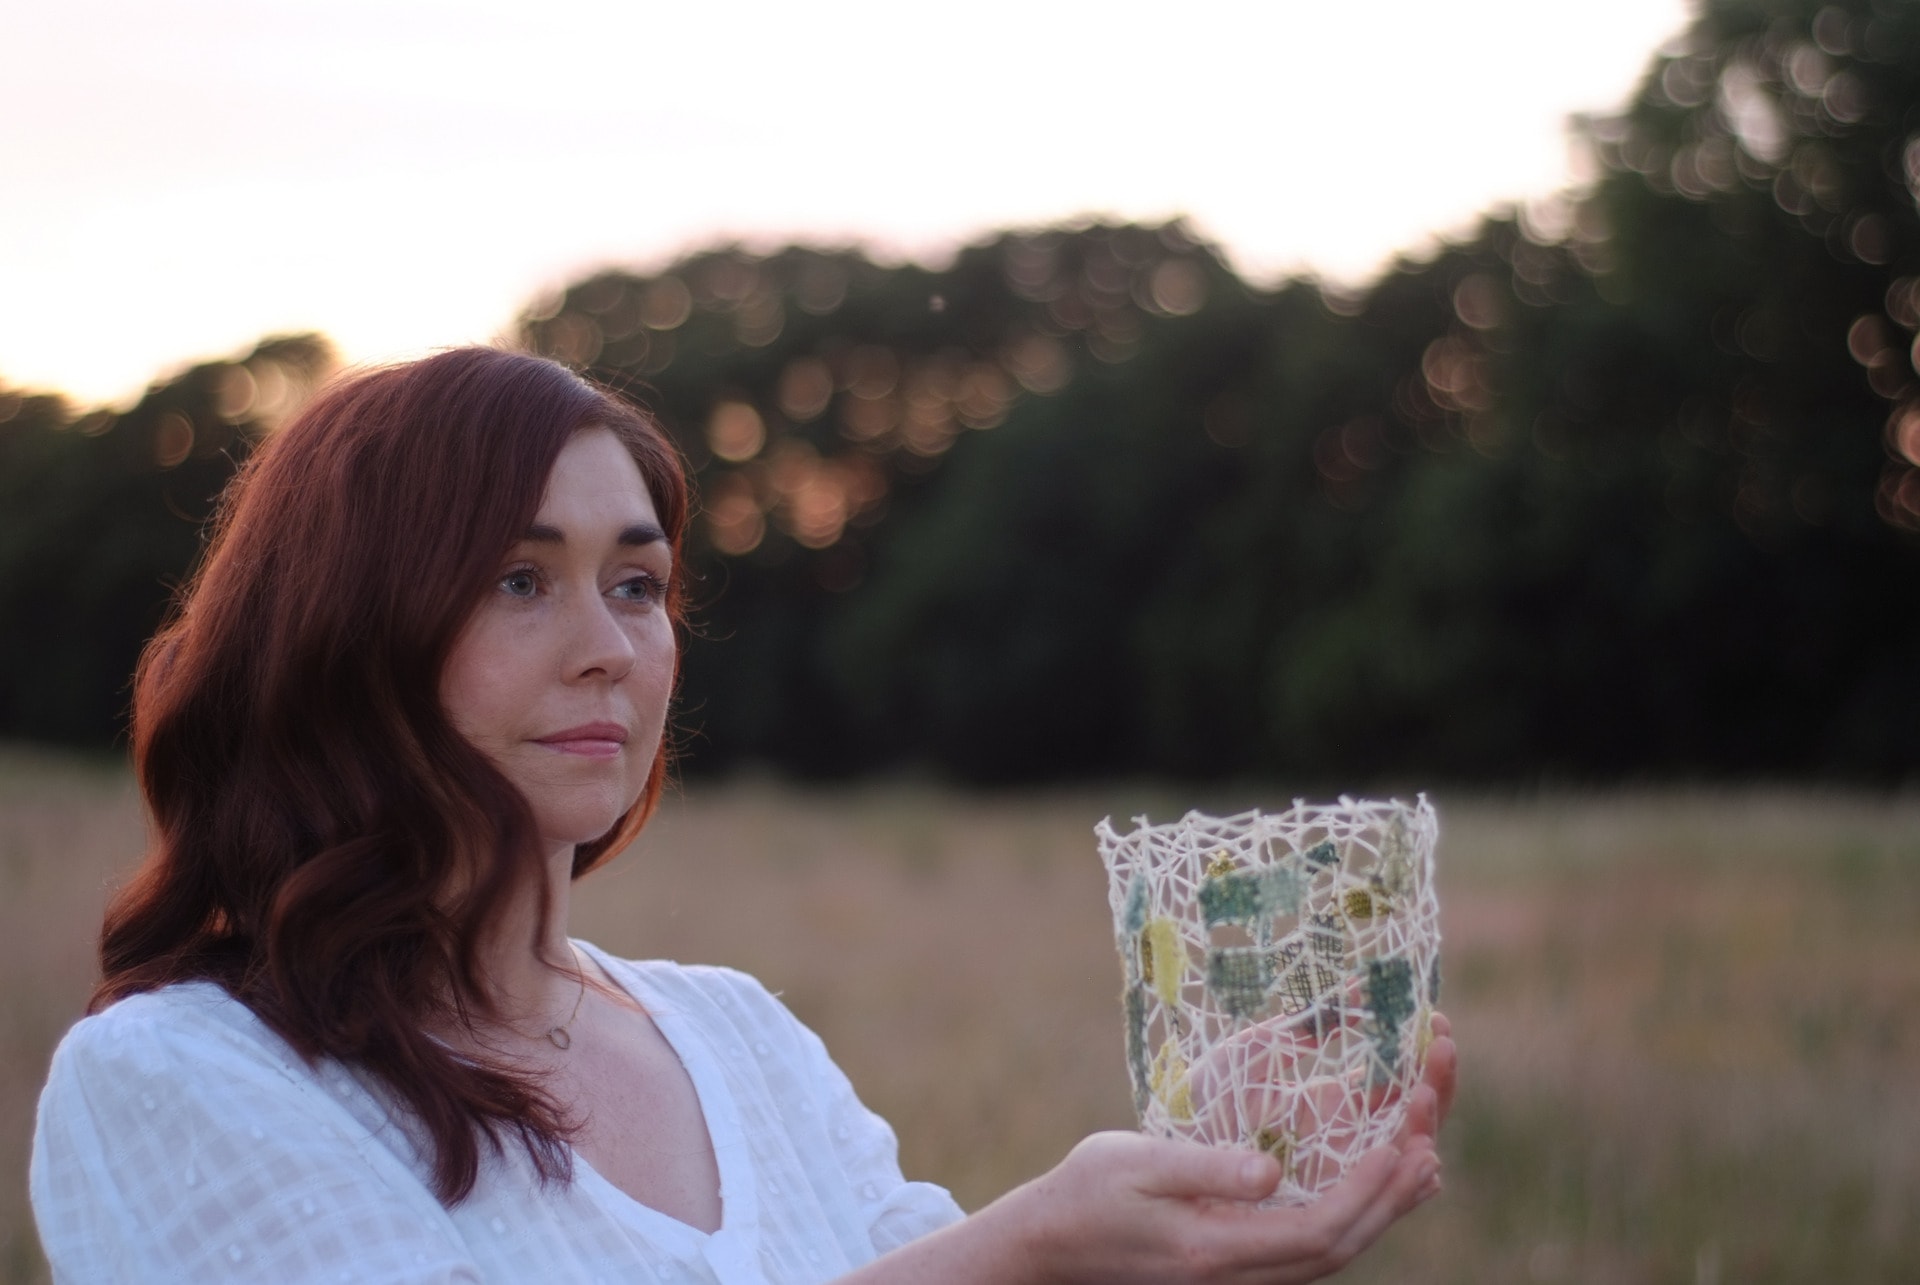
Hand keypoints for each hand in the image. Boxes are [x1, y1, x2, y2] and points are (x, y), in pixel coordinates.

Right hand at [996, 1127, 1439, 1284]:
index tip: (1401, 1139)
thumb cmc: (1084, 1194)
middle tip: (1430, 1140)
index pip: (1319, 1231)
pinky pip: (1313, 1246)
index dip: (1368, 1189)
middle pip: (1341, 1248)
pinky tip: (1370, 1185)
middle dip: (1393, 1195)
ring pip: (1335, 1253)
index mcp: (1216, 1250)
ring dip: (1384, 1207)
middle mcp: (1239, 1276)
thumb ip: (1204, 1168)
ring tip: (1422, 1158)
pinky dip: (1354, 1214)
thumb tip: (1269, 1169)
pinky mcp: (1238, 1265)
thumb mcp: (1133, 1163)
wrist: (1049, 1248)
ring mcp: (1240, 1276)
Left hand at [1185, 1008, 1458, 1197]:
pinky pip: (1377, 1202)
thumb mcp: (1259, 1051)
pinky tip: (1417, 1153)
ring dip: (1424, 1124)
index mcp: (1339, 1104)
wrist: (1164, 1149)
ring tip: (1425, 1090)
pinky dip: (1403, 1182)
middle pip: (1414, 1118)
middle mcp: (1349, 1142)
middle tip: (1441, 1042)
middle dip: (1437, 1082)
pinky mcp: (1320, 1206)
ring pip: (1402, 1158)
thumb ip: (1309, 1025)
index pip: (1401, 1082)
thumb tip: (1359, 985)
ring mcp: (1339, 1176)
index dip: (1424, 1053)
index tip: (1434, 1016)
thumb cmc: (1207, 1096)